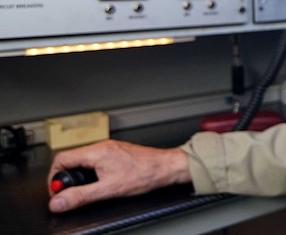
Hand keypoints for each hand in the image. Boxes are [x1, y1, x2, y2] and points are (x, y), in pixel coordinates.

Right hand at [47, 139, 190, 212]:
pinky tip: (98, 182)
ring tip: (82, 189)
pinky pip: (95, 160)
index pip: (61, 159)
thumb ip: (81, 196)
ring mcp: (110, 148)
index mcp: (97, 152)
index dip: (54, 177)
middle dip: (66, 177)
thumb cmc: (145, 174)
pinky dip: (90, 172)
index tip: (56, 191)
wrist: (166, 167)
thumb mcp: (108, 189)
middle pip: (71, 159)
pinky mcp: (117, 152)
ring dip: (78, 175)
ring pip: (83, 159)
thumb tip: (59, 202)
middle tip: (68, 193)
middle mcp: (102, 146)